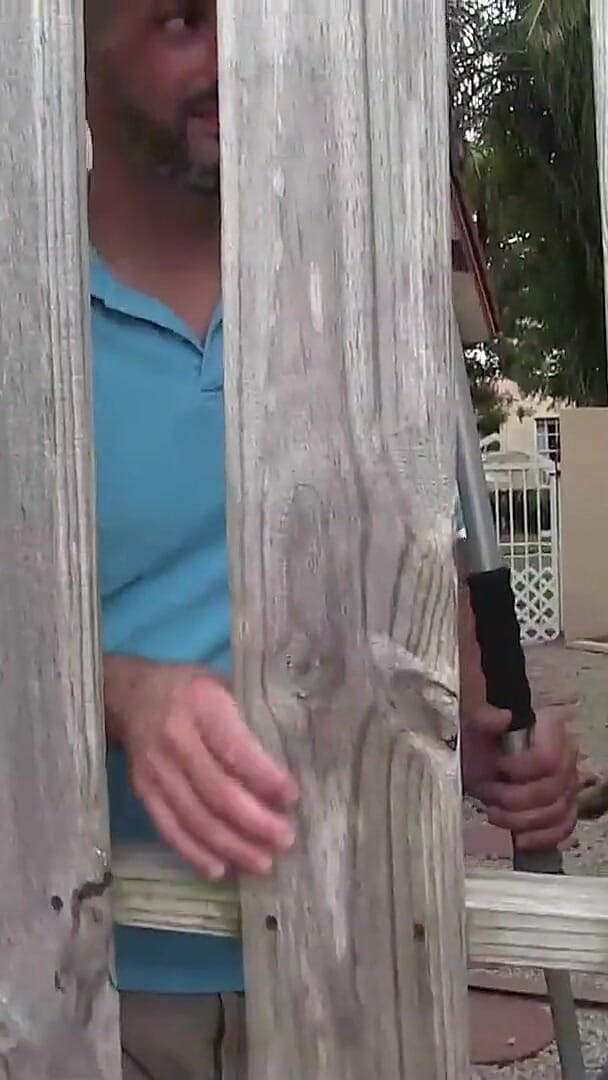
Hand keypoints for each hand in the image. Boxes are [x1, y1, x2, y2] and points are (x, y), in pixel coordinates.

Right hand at [105, 657, 297, 879]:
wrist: (132, 695)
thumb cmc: (191, 689)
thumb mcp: (222, 683)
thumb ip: (250, 714)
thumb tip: (295, 751)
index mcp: (202, 707)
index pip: (235, 750)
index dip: (265, 779)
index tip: (291, 797)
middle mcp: (176, 740)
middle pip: (218, 792)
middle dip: (255, 822)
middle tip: (286, 839)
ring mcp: (156, 770)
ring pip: (195, 818)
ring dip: (231, 846)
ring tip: (263, 863)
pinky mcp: (143, 792)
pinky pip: (169, 829)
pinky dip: (194, 853)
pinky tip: (221, 869)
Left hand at [461, 702, 578, 850]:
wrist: (479, 761)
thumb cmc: (479, 741)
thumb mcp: (472, 726)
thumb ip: (484, 718)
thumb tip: (503, 717)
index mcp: (549, 730)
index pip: (548, 758)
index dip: (522, 769)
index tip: (499, 769)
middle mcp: (567, 757)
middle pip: (552, 790)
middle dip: (514, 799)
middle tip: (489, 794)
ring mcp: (569, 785)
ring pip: (557, 812)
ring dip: (520, 820)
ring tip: (494, 812)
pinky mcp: (565, 808)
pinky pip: (564, 828)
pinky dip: (541, 837)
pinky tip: (518, 838)